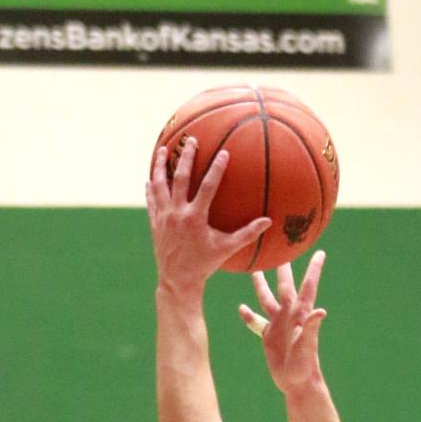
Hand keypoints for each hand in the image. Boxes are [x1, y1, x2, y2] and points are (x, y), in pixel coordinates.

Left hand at [147, 136, 270, 291]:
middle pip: (180, 179)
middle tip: (190, 141)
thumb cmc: (205, 265)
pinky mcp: (155, 223)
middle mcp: (177, 214)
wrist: (177, 281)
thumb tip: (269, 222)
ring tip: (164, 150)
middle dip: (186, 157)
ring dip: (161, 166)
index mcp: (195, 218)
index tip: (223, 153)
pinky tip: (151, 177)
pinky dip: (151, 187)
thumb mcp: (227, 249)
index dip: (216, 169)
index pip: (207, 187)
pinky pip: (152, 200)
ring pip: (159, 185)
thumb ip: (247, 234)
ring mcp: (163, 217)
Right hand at [238, 255, 328, 393]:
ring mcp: (278, 324)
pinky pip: (256, 322)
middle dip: (283, 267)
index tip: (320, 252)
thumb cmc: (305, 365)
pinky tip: (241, 308)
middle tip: (280, 248)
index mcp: (300, 313)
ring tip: (255, 270)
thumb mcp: (307, 345)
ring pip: (267, 299)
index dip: (314, 269)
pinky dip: (249, 315)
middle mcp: (289, 315)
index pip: (308, 286)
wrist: (296, 382)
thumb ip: (311, 327)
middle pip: (284, 285)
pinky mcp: (268, 336)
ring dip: (261, 285)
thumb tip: (320, 311)